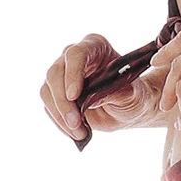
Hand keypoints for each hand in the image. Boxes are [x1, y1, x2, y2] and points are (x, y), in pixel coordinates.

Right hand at [40, 34, 165, 142]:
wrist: (129, 110)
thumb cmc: (133, 96)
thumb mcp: (131, 95)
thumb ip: (113, 92)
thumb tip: (92, 97)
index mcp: (95, 47)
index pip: (76, 55)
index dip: (72, 74)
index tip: (75, 96)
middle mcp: (75, 57)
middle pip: (55, 73)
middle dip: (63, 101)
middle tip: (75, 124)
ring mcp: (64, 75)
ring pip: (47, 91)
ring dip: (60, 116)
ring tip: (79, 133)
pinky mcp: (58, 94)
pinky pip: (50, 107)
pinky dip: (59, 122)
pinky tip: (76, 133)